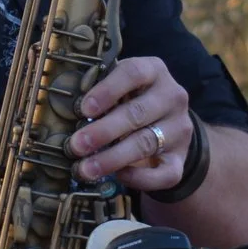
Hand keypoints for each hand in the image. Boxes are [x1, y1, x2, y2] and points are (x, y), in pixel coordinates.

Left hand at [70, 57, 191, 192]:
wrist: (168, 125)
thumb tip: (66, 111)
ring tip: (85, 169)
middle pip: (137, 113)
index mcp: (154, 70)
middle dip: (102, 132)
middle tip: (76, 146)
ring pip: (145, 144)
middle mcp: (172, 97)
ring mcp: (180, 128)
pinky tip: (118, 176)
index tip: (84, 109)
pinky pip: (164, 174)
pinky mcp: (181, 158)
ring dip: (111, 158)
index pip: (133, 73)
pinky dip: (139, 178)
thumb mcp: (121, 87)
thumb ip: (102, 91)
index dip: (107, 90)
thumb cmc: (133, 100)